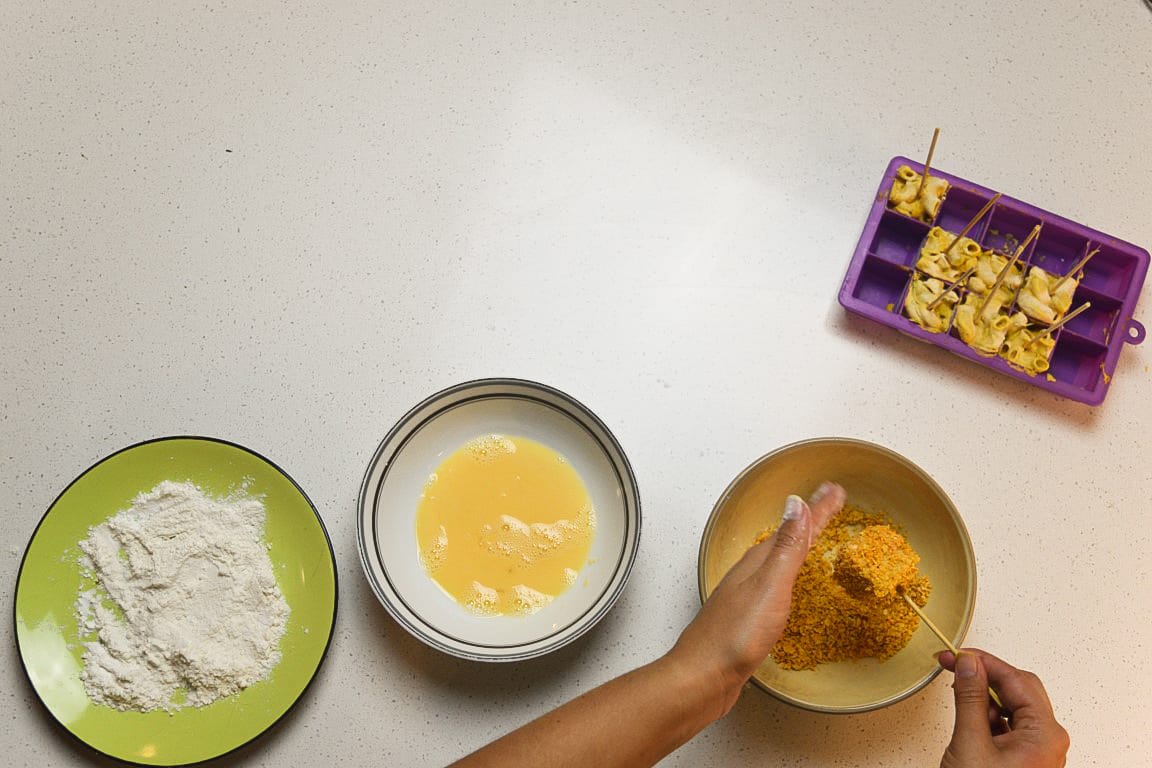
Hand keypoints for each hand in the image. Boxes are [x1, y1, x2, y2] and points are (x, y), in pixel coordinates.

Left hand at [667, 481, 845, 717]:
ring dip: (798, 549)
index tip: (835, 490)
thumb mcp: (769, 586)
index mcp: (757, 563)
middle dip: (809, 523)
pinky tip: (790, 590)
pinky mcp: (747, 622)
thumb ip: (786, 548)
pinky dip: (789, 580)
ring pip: (777, 564)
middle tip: (828, 506)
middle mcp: (749, 576)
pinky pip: (774, 590)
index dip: (817, 510)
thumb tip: (796, 504)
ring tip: (812, 539)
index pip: (794, 528)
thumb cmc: (734, 636)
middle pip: (785, 541)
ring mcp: (746, 599)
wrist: (703, 677)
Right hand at [938, 649, 1068, 767]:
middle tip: (956, 665)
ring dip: (985, 697)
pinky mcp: (1023, 757)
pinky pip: (1008, 724)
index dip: (983, 662)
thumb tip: (969, 666)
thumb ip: (970, 699)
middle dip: (985, 675)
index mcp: (1045, 734)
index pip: (1016, 679)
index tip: (957, 654)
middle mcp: (1047, 741)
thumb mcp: (970, 742)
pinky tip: (971, 715)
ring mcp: (1037, 750)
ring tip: (961, 695)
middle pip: (1018, 689)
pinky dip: (988, 715)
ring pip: (1012, 705)